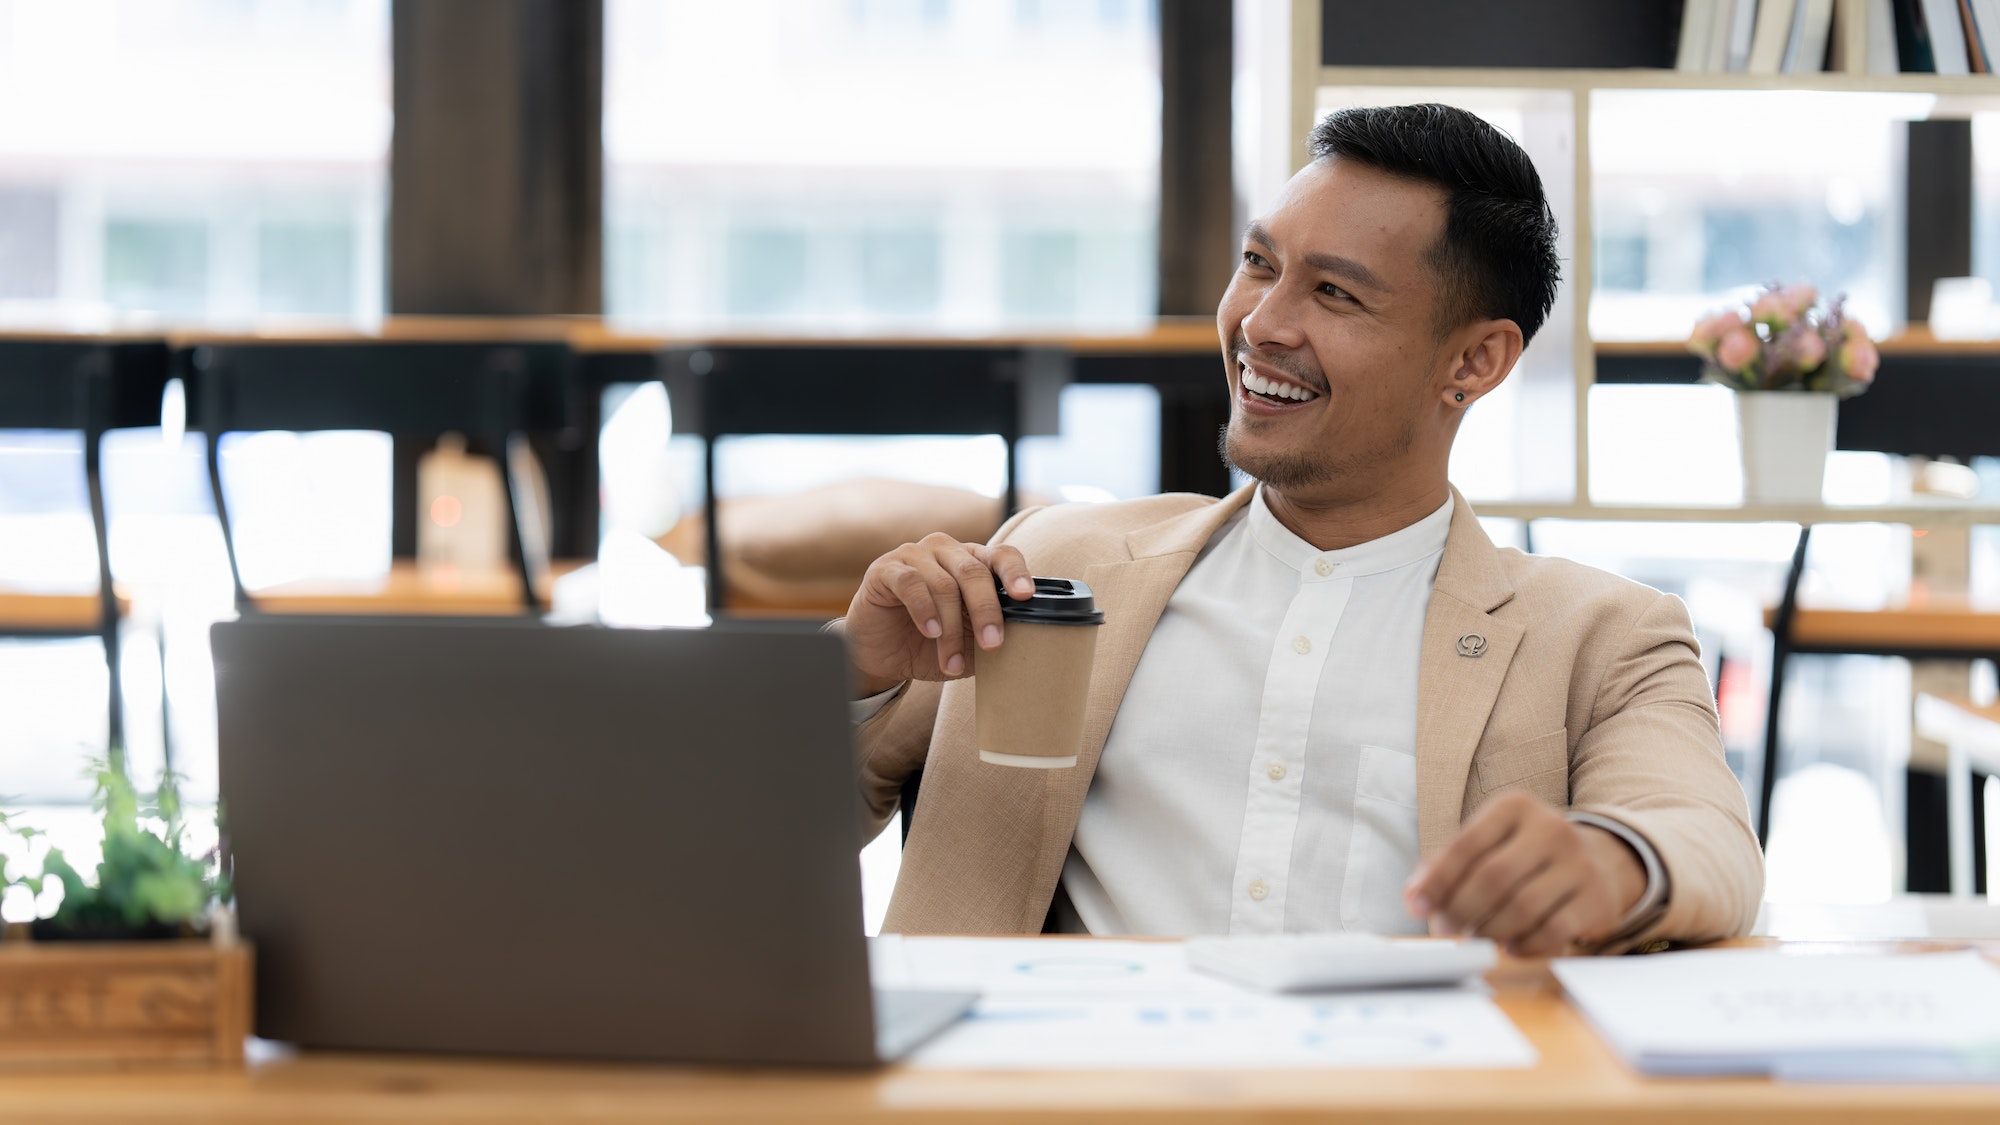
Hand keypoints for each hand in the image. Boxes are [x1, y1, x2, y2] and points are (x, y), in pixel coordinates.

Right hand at [844, 533, 1035, 696]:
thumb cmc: (929, 644)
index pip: (1001, 555)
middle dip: (986, 611)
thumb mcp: (968, 643)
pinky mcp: (886, 569)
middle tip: (992, 644)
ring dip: (951, 630)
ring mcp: (914, 555)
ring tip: (953, 663)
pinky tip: (930, 633)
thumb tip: (1028, 638)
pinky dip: (925, 611)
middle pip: (974, 572)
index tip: (1026, 596)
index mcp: (972, 561)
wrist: (881, 655)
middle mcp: (946, 551)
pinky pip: (911, 584)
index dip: (1015, 573)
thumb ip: (992, 634)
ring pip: (943, 585)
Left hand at [1401, 792, 1645, 956]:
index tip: (1417, 907)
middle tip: (1446, 929)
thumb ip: (1447, 865)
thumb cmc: (1526, 855)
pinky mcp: (1597, 899)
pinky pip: (1553, 931)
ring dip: (1490, 930)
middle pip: (1494, 877)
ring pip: (1523, 907)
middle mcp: (1551, 828)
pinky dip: (1524, 945)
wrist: (1599, 860)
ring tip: (1476, 936)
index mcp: (1515, 807)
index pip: (1467, 844)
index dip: (1438, 880)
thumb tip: (1415, 897)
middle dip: (1461, 910)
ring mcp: (1579, 863)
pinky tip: (1511, 945)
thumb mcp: (1490, 844)